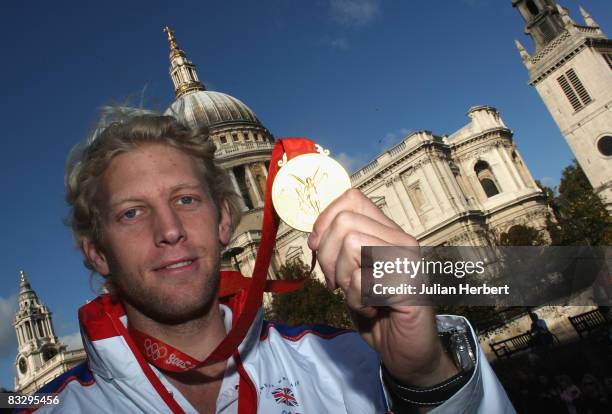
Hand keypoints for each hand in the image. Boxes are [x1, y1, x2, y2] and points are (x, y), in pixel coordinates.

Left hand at [307, 189, 457, 386]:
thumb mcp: (350, 274)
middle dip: (328, 257)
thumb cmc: (378, 311)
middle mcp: (401, 240)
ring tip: (360, 296)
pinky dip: (358, 300)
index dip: (326, 221)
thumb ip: (338, 250)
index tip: (319, 248)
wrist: (407, 351)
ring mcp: (408, 260)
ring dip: (345, 279)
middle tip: (339, 283)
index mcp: (387, 232)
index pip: (351, 199)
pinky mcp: (410, 284)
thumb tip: (315, 237)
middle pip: (344, 222)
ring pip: (351, 244)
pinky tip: (373, 308)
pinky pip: (363, 278)